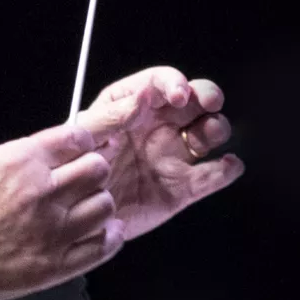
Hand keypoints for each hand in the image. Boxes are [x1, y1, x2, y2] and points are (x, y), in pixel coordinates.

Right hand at [0, 123, 124, 299]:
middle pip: (98, 169)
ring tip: (83, 208)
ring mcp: (53, 232)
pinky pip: (104, 246)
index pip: (77, 138)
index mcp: (21, 163)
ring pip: (106, 206)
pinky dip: (107, 236)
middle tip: (82, 179)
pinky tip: (97, 232)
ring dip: (97, 204)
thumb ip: (19, 154)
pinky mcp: (57, 265)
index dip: (82, 142)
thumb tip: (49, 151)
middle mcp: (42, 194)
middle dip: (92, 170)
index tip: (80, 149)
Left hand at [76, 66, 244, 240]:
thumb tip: (144, 96)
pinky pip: (213, 175)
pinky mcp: (182, 187)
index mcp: (131, 107)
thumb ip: (111, 115)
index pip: (160, 82)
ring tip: (208, 135)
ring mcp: (173, 155)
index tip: (179, 94)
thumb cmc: (72, 171)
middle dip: (208, 95)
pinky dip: (227, 169)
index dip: (174, 83)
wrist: (74, 217)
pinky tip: (227, 166)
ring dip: (217, 128)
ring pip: (209, 132)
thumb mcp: (83, 137)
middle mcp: (157, 126)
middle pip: (195, 100)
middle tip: (209, 103)